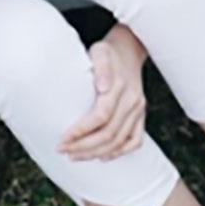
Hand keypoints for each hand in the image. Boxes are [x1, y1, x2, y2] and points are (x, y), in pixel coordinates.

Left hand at [57, 27, 147, 161]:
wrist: (129, 49)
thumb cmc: (108, 51)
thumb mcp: (100, 50)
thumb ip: (101, 66)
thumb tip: (103, 88)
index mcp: (120, 87)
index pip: (100, 117)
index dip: (80, 132)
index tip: (63, 139)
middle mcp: (132, 100)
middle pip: (109, 134)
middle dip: (84, 147)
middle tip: (63, 150)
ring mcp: (138, 109)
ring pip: (119, 141)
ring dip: (96, 153)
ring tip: (76, 156)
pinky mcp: (141, 114)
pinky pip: (135, 140)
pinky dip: (120, 152)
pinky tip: (104, 156)